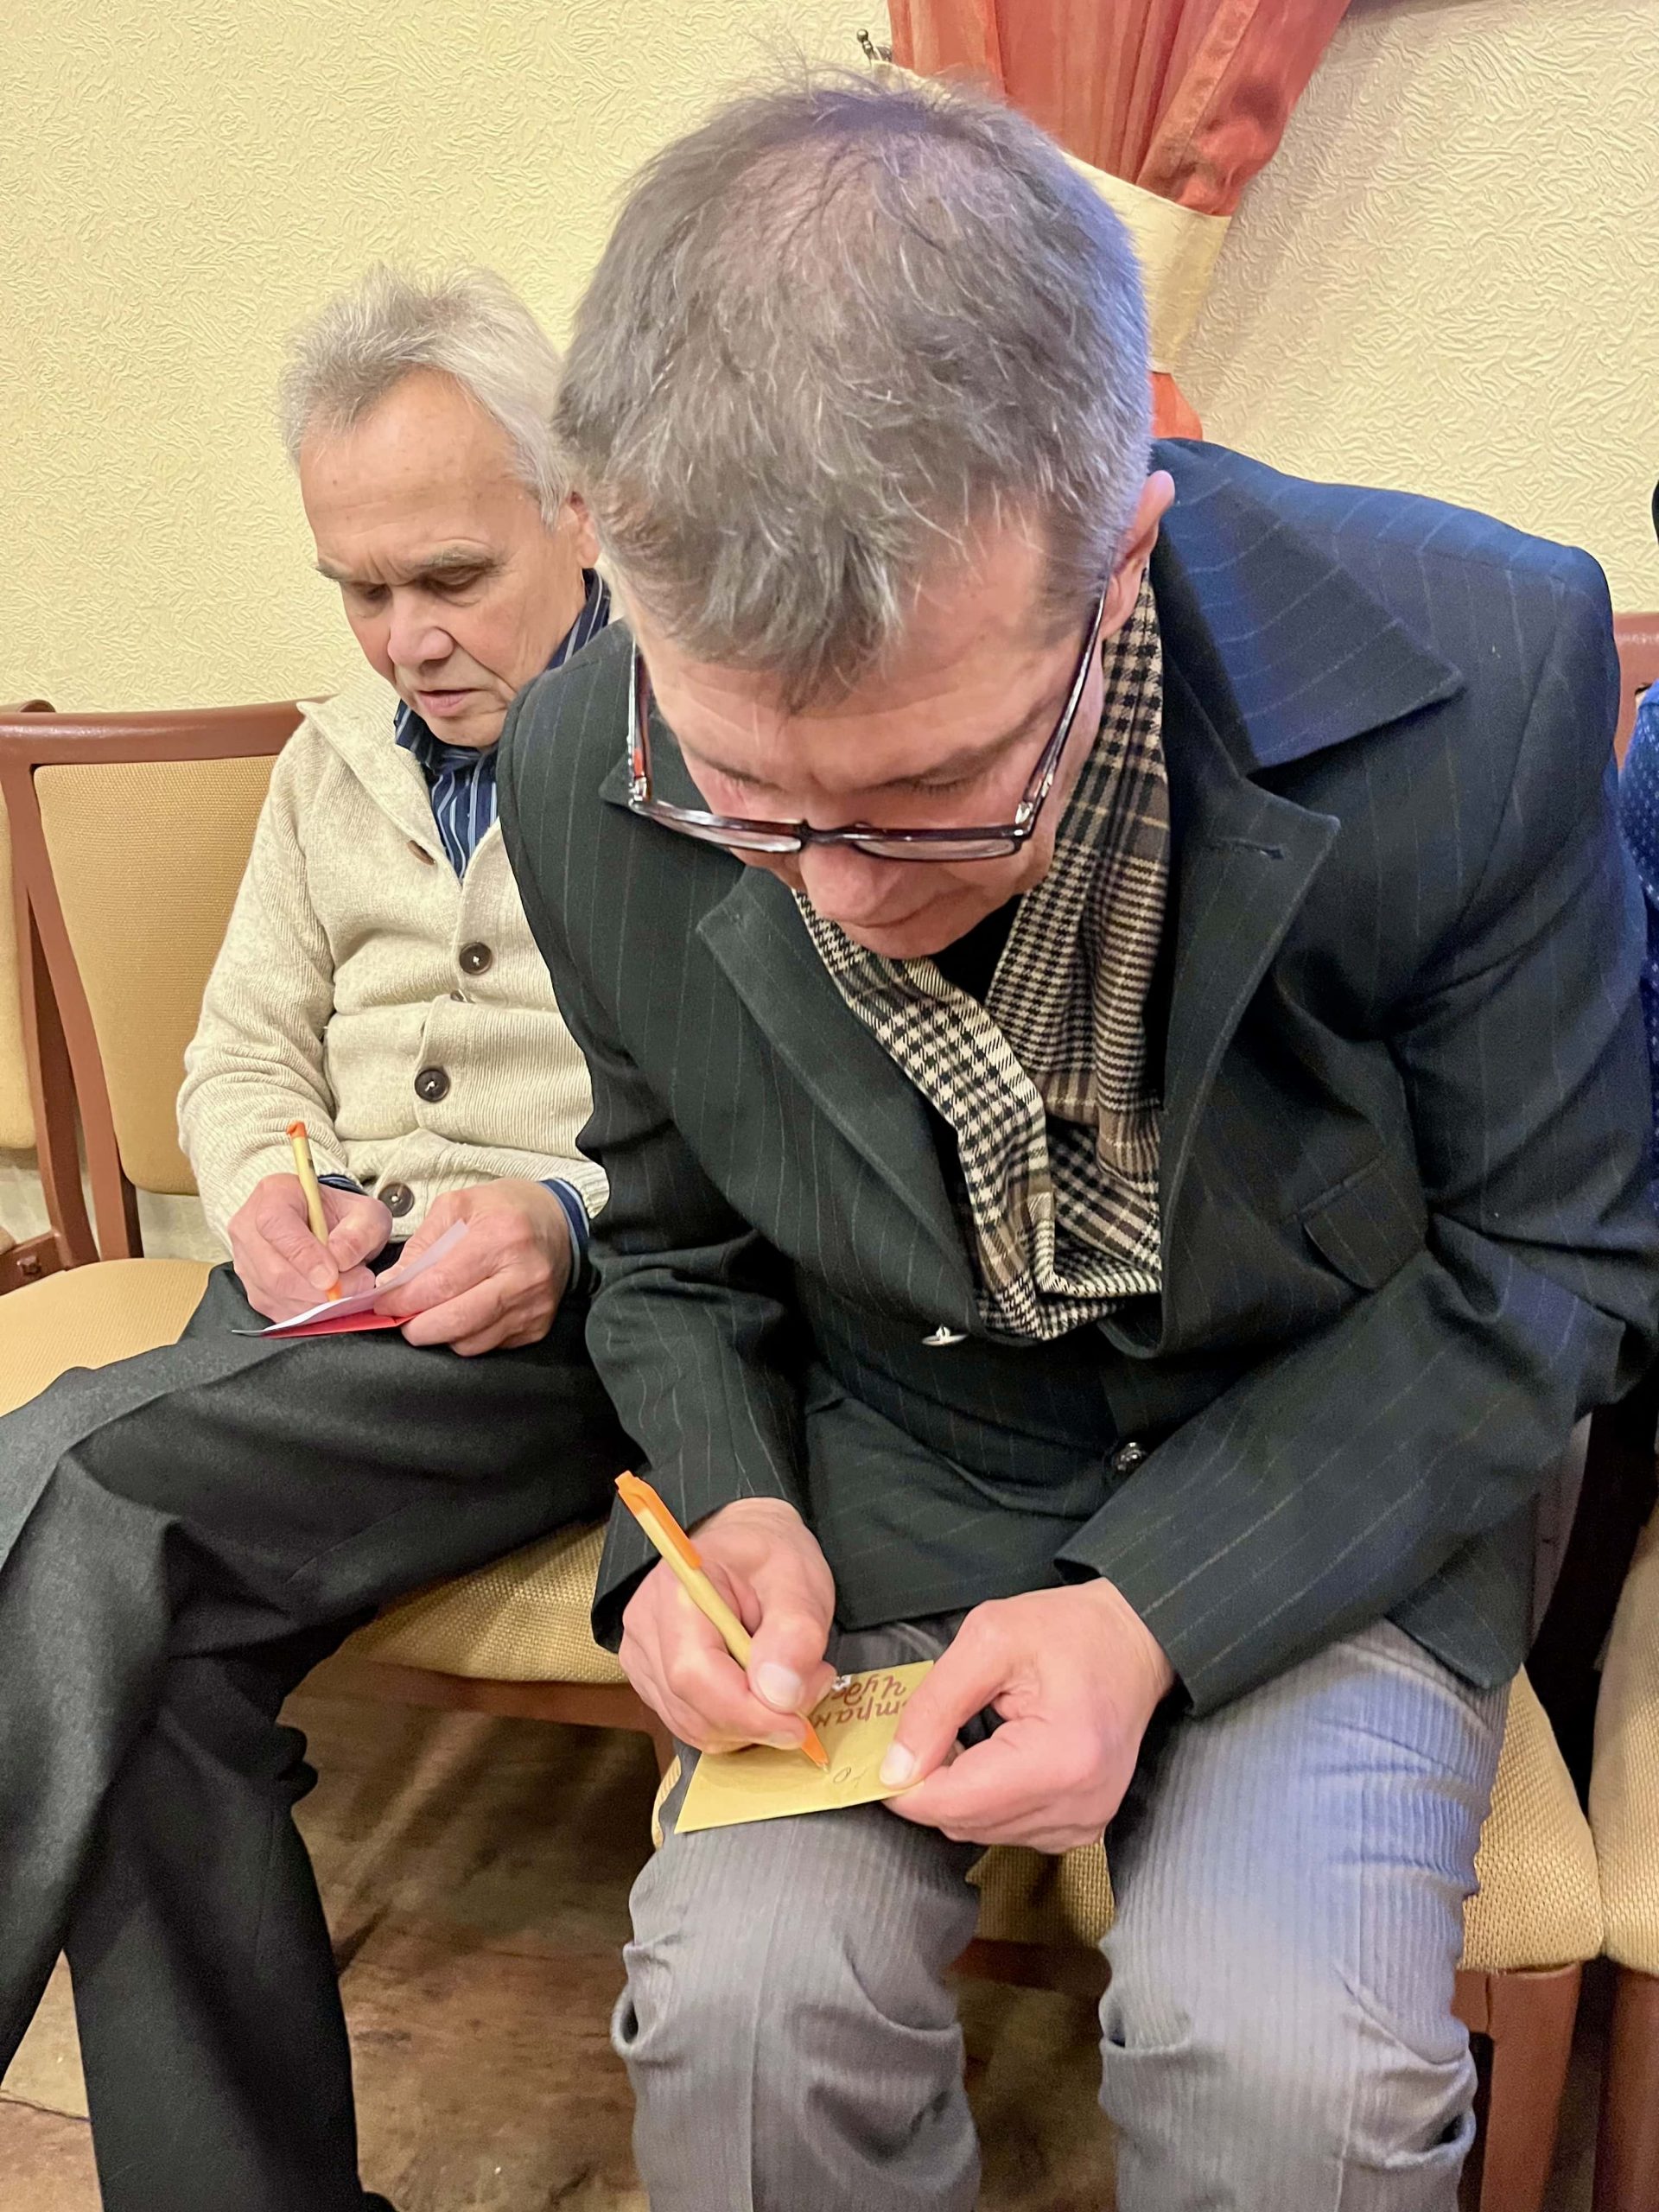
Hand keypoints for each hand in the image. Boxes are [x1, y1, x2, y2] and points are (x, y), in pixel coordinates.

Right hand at [228, 1174, 390, 1321]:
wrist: (328, 1228)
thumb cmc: (343, 1217)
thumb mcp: (366, 1214)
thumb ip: (359, 1233)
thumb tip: (340, 1261)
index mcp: (275, 1194)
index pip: (277, 1225)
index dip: (304, 1255)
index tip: (332, 1276)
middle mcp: (249, 1226)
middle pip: (275, 1270)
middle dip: (320, 1289)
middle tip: (357, 1285)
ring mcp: (246, 1260)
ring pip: (277, 1295)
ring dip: (319, 1303)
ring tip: (349, 1289)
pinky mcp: (253, 1289)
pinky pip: (278, 1311)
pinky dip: (310, 1313)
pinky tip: (330, 1301)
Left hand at [373, 1179, 572, 1355]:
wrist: (561, 1223)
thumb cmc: (508, 1210)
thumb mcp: (458, 1207)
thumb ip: (422, 1246)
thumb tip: (393, 1284)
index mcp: (501, 1237)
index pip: (441, 1283)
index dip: (404, 1299)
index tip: (383, 1302)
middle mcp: (523, 1276)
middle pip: (457, 1321)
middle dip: (417, 1326)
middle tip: (402, 1318)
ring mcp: (534, 1306)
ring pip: (470, 1343)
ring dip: (442, 1333)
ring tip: (434, 1313)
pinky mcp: (538, 1326)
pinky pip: (489, 1346)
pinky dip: (467, 1336)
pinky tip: (465, 1314)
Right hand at [619, 1497, 838, 1754]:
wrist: (745, 1541)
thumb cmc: (769, 1554)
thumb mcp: (800, 1579)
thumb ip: (796, 1633)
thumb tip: (780, 1694)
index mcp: (678, 1587)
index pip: (695, 1674)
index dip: (746, 1713)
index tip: (797, 1724)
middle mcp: (647, 1623)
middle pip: (692, 1708)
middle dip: (757, 1719)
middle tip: (809, 1686)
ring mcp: (642, 1653)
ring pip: (692, 1725)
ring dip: (748, 1725)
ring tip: (787, 1680)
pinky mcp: (650, 1677)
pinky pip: (690, 1724)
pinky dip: (732, 1724)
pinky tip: (757, 1690)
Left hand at [881, 1580, 1175, 1852]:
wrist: (1135, 1639)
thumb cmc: (1070, 1629)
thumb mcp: (989, 1640)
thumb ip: (935, 1705)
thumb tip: (895, 1769)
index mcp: (1059, 1760)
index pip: (955, 1804)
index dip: (905, 1786)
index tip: (883, 1754)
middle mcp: (1078, 1806)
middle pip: (966, 1823)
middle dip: (930, 1785)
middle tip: (925, 1731)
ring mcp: (1085, 1823)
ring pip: (983, 1831)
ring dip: (959, 1792)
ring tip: (966, 1735)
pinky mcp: (1084, 1826)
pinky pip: (1010, 1830)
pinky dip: (987, 1800)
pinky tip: (994, 1756)